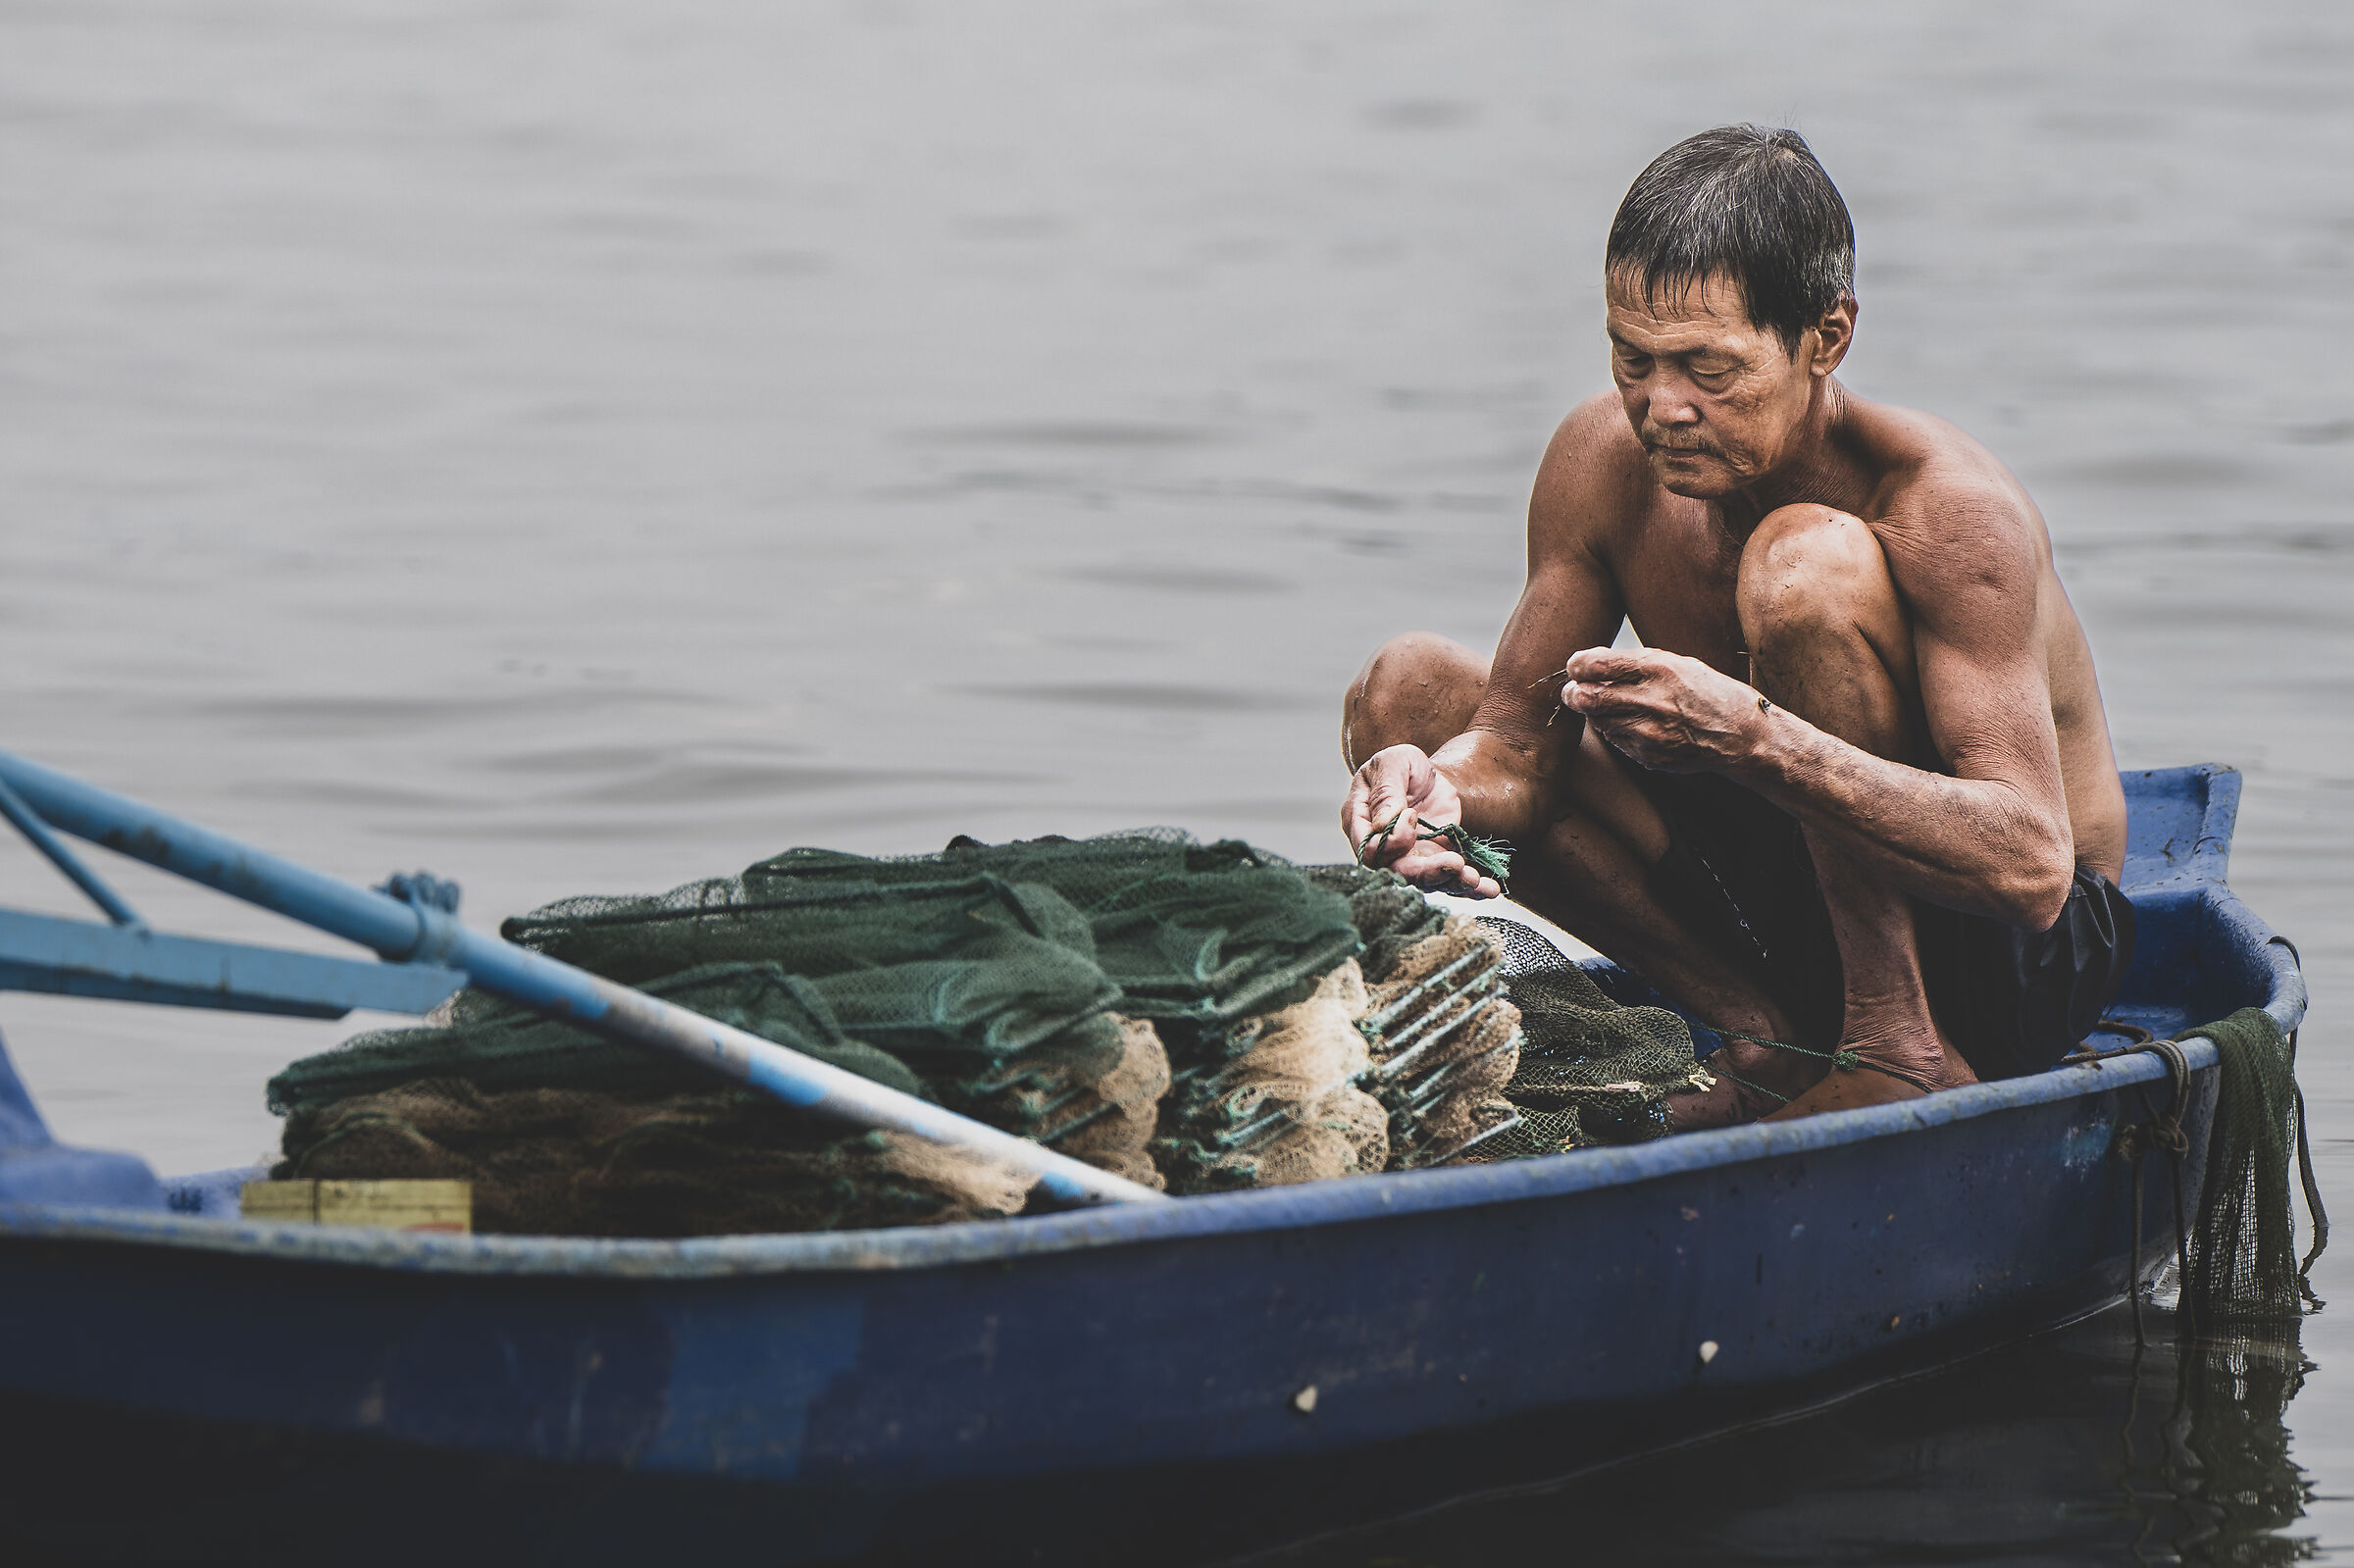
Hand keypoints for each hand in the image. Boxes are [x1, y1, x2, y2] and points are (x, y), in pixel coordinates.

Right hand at [1340, 745, 1502, 897]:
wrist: (1429, 775)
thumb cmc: (1402, 766)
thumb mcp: (1393, 764)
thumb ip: (1386, 791)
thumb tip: (1384, 823)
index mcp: (1360, 822)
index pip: (1370, 849)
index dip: (1391, 841)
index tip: (1412, 815)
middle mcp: (1382, 848)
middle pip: (1398, 873)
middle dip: (1426, 872)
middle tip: (1453, 863)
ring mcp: (1408, 859)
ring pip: (1425, 881)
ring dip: (1450, 882)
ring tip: (1474, 878)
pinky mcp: (1434, 862)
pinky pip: (1449, 880)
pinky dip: (1470, 888)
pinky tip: (1489, 888)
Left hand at [1562, 647, 1765, 774]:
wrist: (1742, 735)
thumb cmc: (1707, 693)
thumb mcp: (1677, 664)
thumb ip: (1633, 665)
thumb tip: (1587, 668)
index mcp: (1659, 669)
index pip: (1596, 665)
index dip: (1576, 666)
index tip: (1575, 668)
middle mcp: (1652, 701)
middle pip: (1586, 699)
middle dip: (1573, 694)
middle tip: (1574, 692)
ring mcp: (1650, 732)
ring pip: (1598, 722)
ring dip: (1598, 714)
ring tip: (1619, 707)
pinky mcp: (1649, 756)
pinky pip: (1617, 742)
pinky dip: (1620, 732)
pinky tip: (1641, 726)